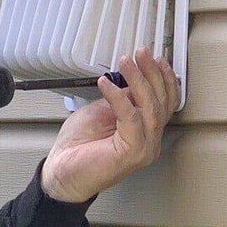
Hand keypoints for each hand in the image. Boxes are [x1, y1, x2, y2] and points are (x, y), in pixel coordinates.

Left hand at [41, 47, 179, 202]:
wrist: (62, 173)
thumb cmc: (79, 147)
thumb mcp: (102, 111)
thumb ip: (121, 99)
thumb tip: (130, 80)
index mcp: (145, 131)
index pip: (165, 102)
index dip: (163, 78)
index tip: (154, 58)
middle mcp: (149, 140)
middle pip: (161, 102)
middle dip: (152, 73)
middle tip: (141, 53)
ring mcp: (144, 148)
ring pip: (150, 108)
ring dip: (138, 80)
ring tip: (126, 62)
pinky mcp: (131, 152)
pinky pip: (131, 118)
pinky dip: (119, 98)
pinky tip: (106, 84)